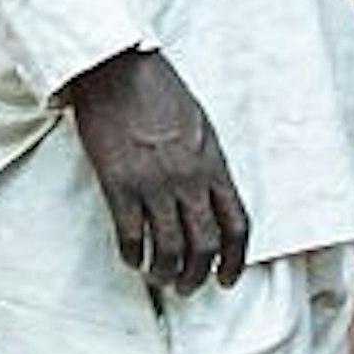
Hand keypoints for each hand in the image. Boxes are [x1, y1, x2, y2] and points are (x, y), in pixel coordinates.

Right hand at [66, 46, 248, 292]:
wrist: (117, 67)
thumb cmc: (159, 89)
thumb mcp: (200, 124)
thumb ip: (206, 163)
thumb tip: (210, 196)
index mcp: (214, 163)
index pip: (237, 225)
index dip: (234, 260)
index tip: (227, 278)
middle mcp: (189, 179)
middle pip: (204, 245)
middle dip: (197, 274)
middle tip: (188, 286)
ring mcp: (154, 184)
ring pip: (168, 248)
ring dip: (165, 272)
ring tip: (159, 279)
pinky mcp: (119, 184)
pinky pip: (129, 235)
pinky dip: (132, 255)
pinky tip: (132, 260)